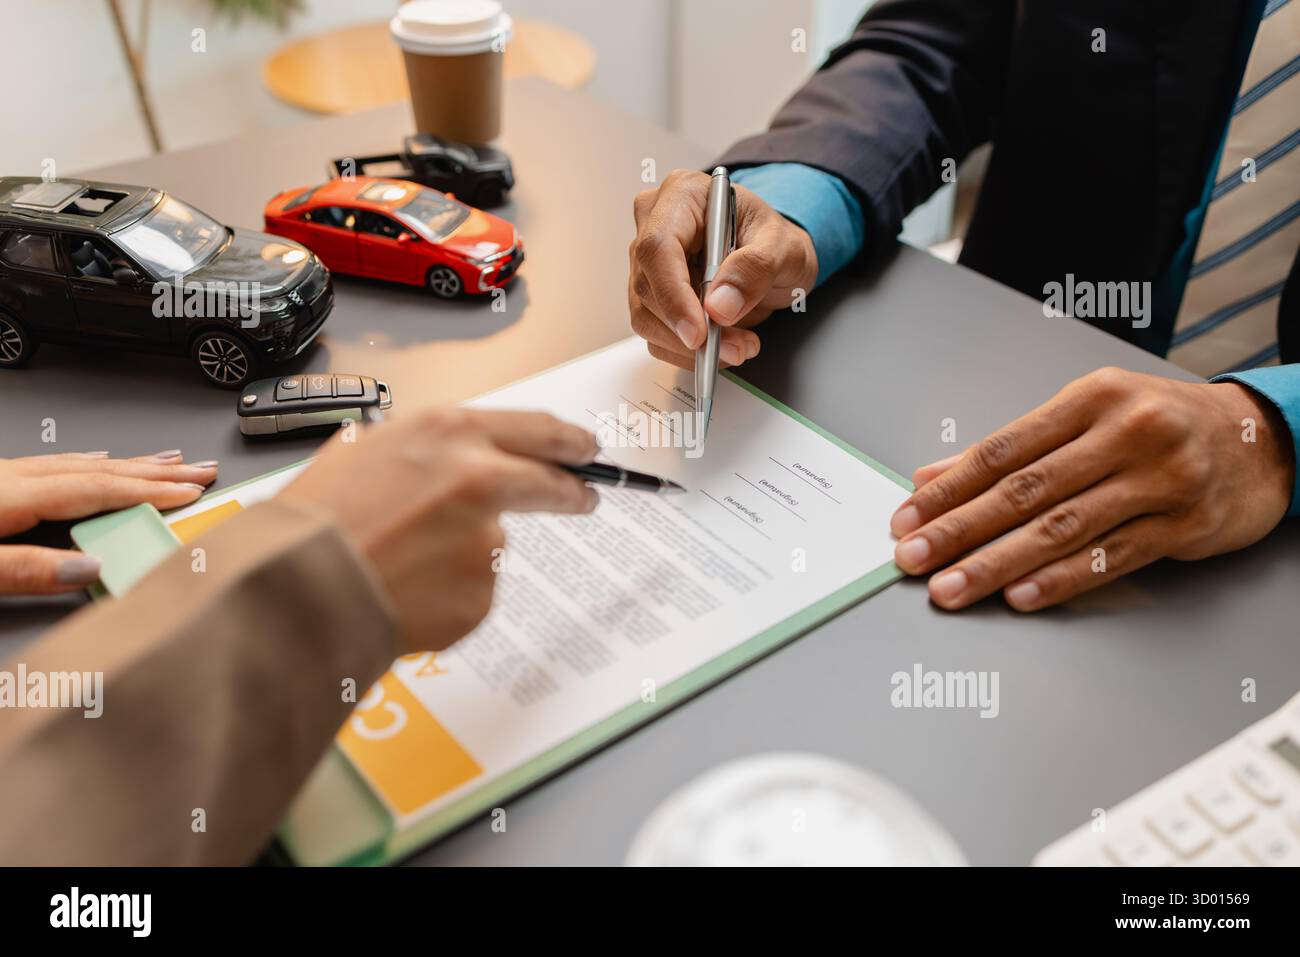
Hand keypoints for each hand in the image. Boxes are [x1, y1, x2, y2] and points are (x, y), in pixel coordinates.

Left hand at [0, 450, 217, 594]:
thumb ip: (26, 569)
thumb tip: (90, 569)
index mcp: (10, 496)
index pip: (98, 490)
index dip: (150, 492)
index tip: (191, 494)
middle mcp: (12, 478)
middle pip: (101, 471)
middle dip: (158, 472)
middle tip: (200, 470)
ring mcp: (4, 475)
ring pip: (82, 463)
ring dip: (131, 464)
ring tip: (168, 461)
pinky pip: (58, 463)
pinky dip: (91, 463)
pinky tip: (101, 461)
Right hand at [280, 408, 598, 653]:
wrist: (292, 586)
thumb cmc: (315, 518)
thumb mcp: (367, 448)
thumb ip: (426, 451)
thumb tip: (452, 458)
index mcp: (450, 434)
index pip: (536, 431)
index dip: (567, 442)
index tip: (586, 450)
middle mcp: (480, 479)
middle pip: (549, 484)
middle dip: (570, 491)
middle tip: (582, 498)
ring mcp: (486, 542)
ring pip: (492, 545)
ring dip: (462, 554)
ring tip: (399, 563)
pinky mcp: (481, 595)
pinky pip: (472, 592)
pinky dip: (446, 595)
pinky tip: (403, 592)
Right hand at [628, 169, 818, 370]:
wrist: (773, 257)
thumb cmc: (774, 241)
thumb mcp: (784, 247)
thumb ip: (756, 269)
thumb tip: (719, 305)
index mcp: (683, 195)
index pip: (658, 247)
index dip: (673, 294)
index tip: (698, 333)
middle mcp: (655, 224)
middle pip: (648, 287)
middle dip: (690, 329)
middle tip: (736, 346)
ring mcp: (648, 262)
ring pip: (647, 317)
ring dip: (690, 346)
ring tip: (738, 346)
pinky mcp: (651, 294)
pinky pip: (655, 334)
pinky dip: (687, 351)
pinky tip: (722, 346)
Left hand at [890, 368, 1294, 610]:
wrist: (1262, 439)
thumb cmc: (1161, 424)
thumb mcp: (1088, 415)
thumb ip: (1011, 449)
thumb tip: (932, 478)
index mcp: (1092, 398)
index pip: (1002, 450)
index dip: (949, 489)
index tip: (906, 518)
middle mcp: (1127, 433)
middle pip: (1025, 491)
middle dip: (959, 530)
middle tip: (914, 558)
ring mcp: (1161, 480)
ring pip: (1062, 528)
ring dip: (997, 564)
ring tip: (952, 588)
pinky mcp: (1186, 525)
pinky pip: (1111, 558)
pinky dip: (1060, 580)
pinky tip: (1020, 597)